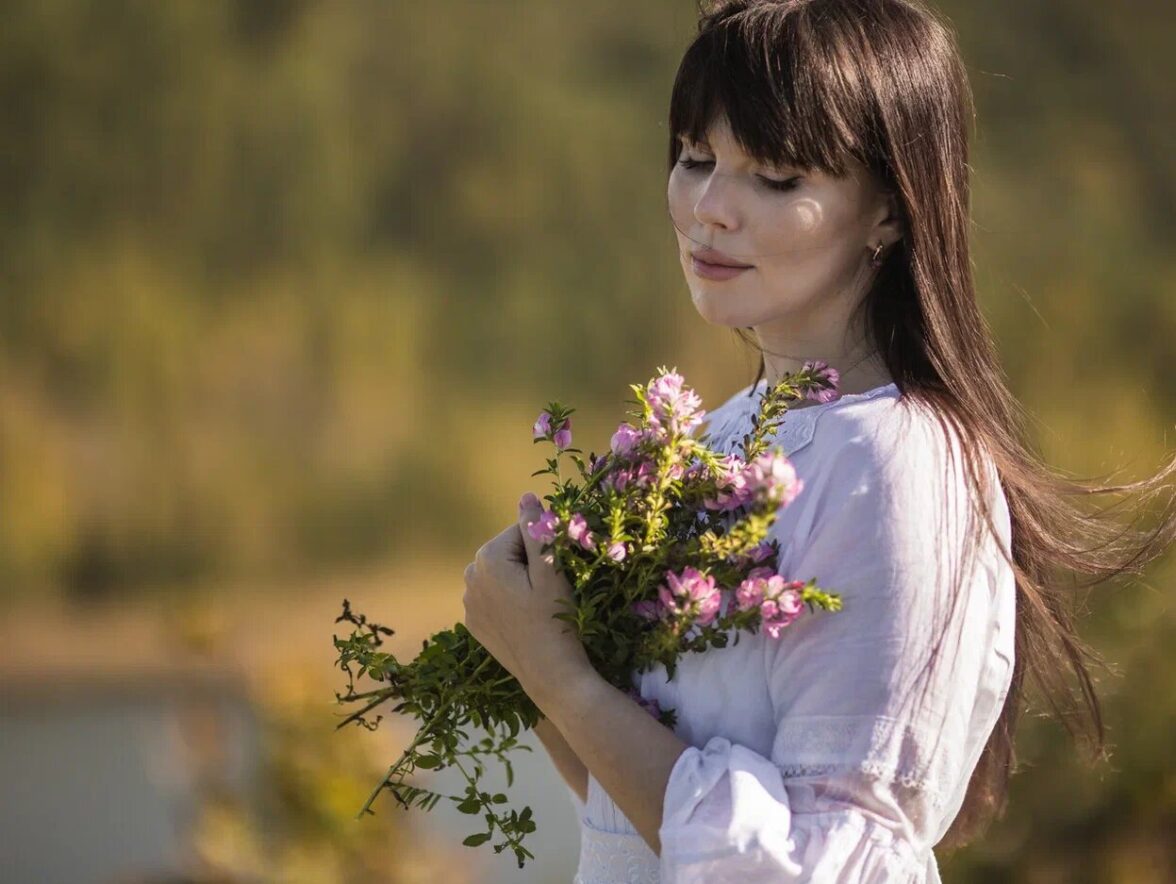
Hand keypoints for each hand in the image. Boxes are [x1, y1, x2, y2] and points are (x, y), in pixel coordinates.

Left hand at [462, 493, 592, 702]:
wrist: (550, 674)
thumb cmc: (555, 619)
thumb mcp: (550, 570)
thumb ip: (537, 529)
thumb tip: (525, 495)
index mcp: (487, 558)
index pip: (522, 532)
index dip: (544, 549)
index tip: (554, 574)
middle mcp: (469, 576)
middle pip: (508, 552)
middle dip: (528, 564)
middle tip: (547, 592)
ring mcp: (468, 602)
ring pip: (501, 574)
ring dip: (519, 581)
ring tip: (537, 607)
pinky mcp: (474, 623)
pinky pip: (493, 597)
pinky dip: (508, 600)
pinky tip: (523, 620)